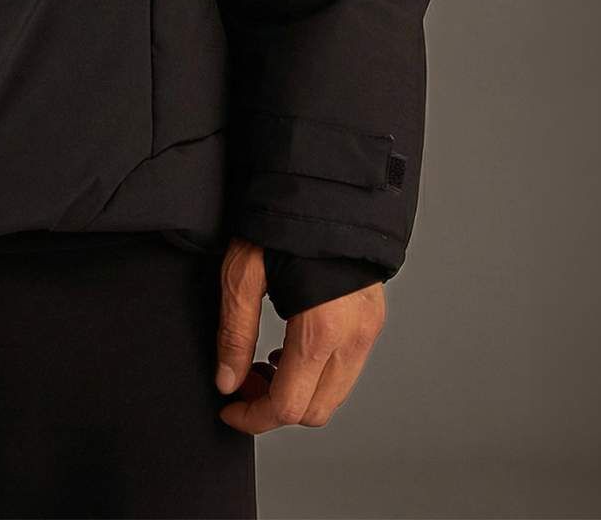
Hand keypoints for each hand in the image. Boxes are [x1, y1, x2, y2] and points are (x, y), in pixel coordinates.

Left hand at [214, 235, 385, 432]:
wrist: (325, 183)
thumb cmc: (281, 219)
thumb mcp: (243, 272)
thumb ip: (234, 333)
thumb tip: (227, 383)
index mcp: (320, 329)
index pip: (288, 405)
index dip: (253, 418)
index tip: (229, 410)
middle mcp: (353, 336)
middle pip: (316, 411)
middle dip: (275, 409)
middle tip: (244, 383)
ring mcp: (368, 329)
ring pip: (334, 395)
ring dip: (298, 393)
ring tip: (264, 362)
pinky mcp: (373, 319)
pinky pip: (346, 369)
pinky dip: (317, 374)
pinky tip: (291, 347)